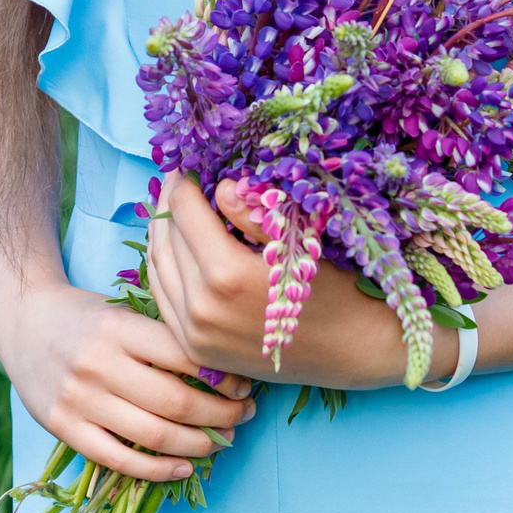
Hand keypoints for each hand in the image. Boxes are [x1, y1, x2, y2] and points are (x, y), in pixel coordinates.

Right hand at [0, 280, 256, 483]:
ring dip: (198, 444)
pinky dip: (158, 469)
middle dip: (221, 414)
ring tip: (221, 440)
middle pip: (175, 401)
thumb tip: (223, 374)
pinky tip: (184, 467)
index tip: (245, 383)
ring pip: (153, 435)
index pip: (183, 356)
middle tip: (244, 415)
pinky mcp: (64, 428)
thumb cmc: (85, 316)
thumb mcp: (122, 311)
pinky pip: (119, 460)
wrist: (23, 321)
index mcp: (119, 327)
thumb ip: (161, 337)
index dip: (223, 375)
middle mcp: (98, 363)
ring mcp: (79, 399)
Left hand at [145, 171, 453, 389]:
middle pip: (164, 238)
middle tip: (181, 178)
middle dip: (170, 201)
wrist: (355, 349)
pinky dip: (165, 268)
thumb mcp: (298, 238)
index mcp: (226, 275)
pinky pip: (164, 300)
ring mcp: (195, 335)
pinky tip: (177, 248)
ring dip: (162, 233)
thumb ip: (252, 210)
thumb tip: (220, 186)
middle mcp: (201, 309)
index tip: (191, 161)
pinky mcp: (197, 351)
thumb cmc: (336, 284)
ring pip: (157, 269)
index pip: (184, 210)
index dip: (184, 179)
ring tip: (175, 207)